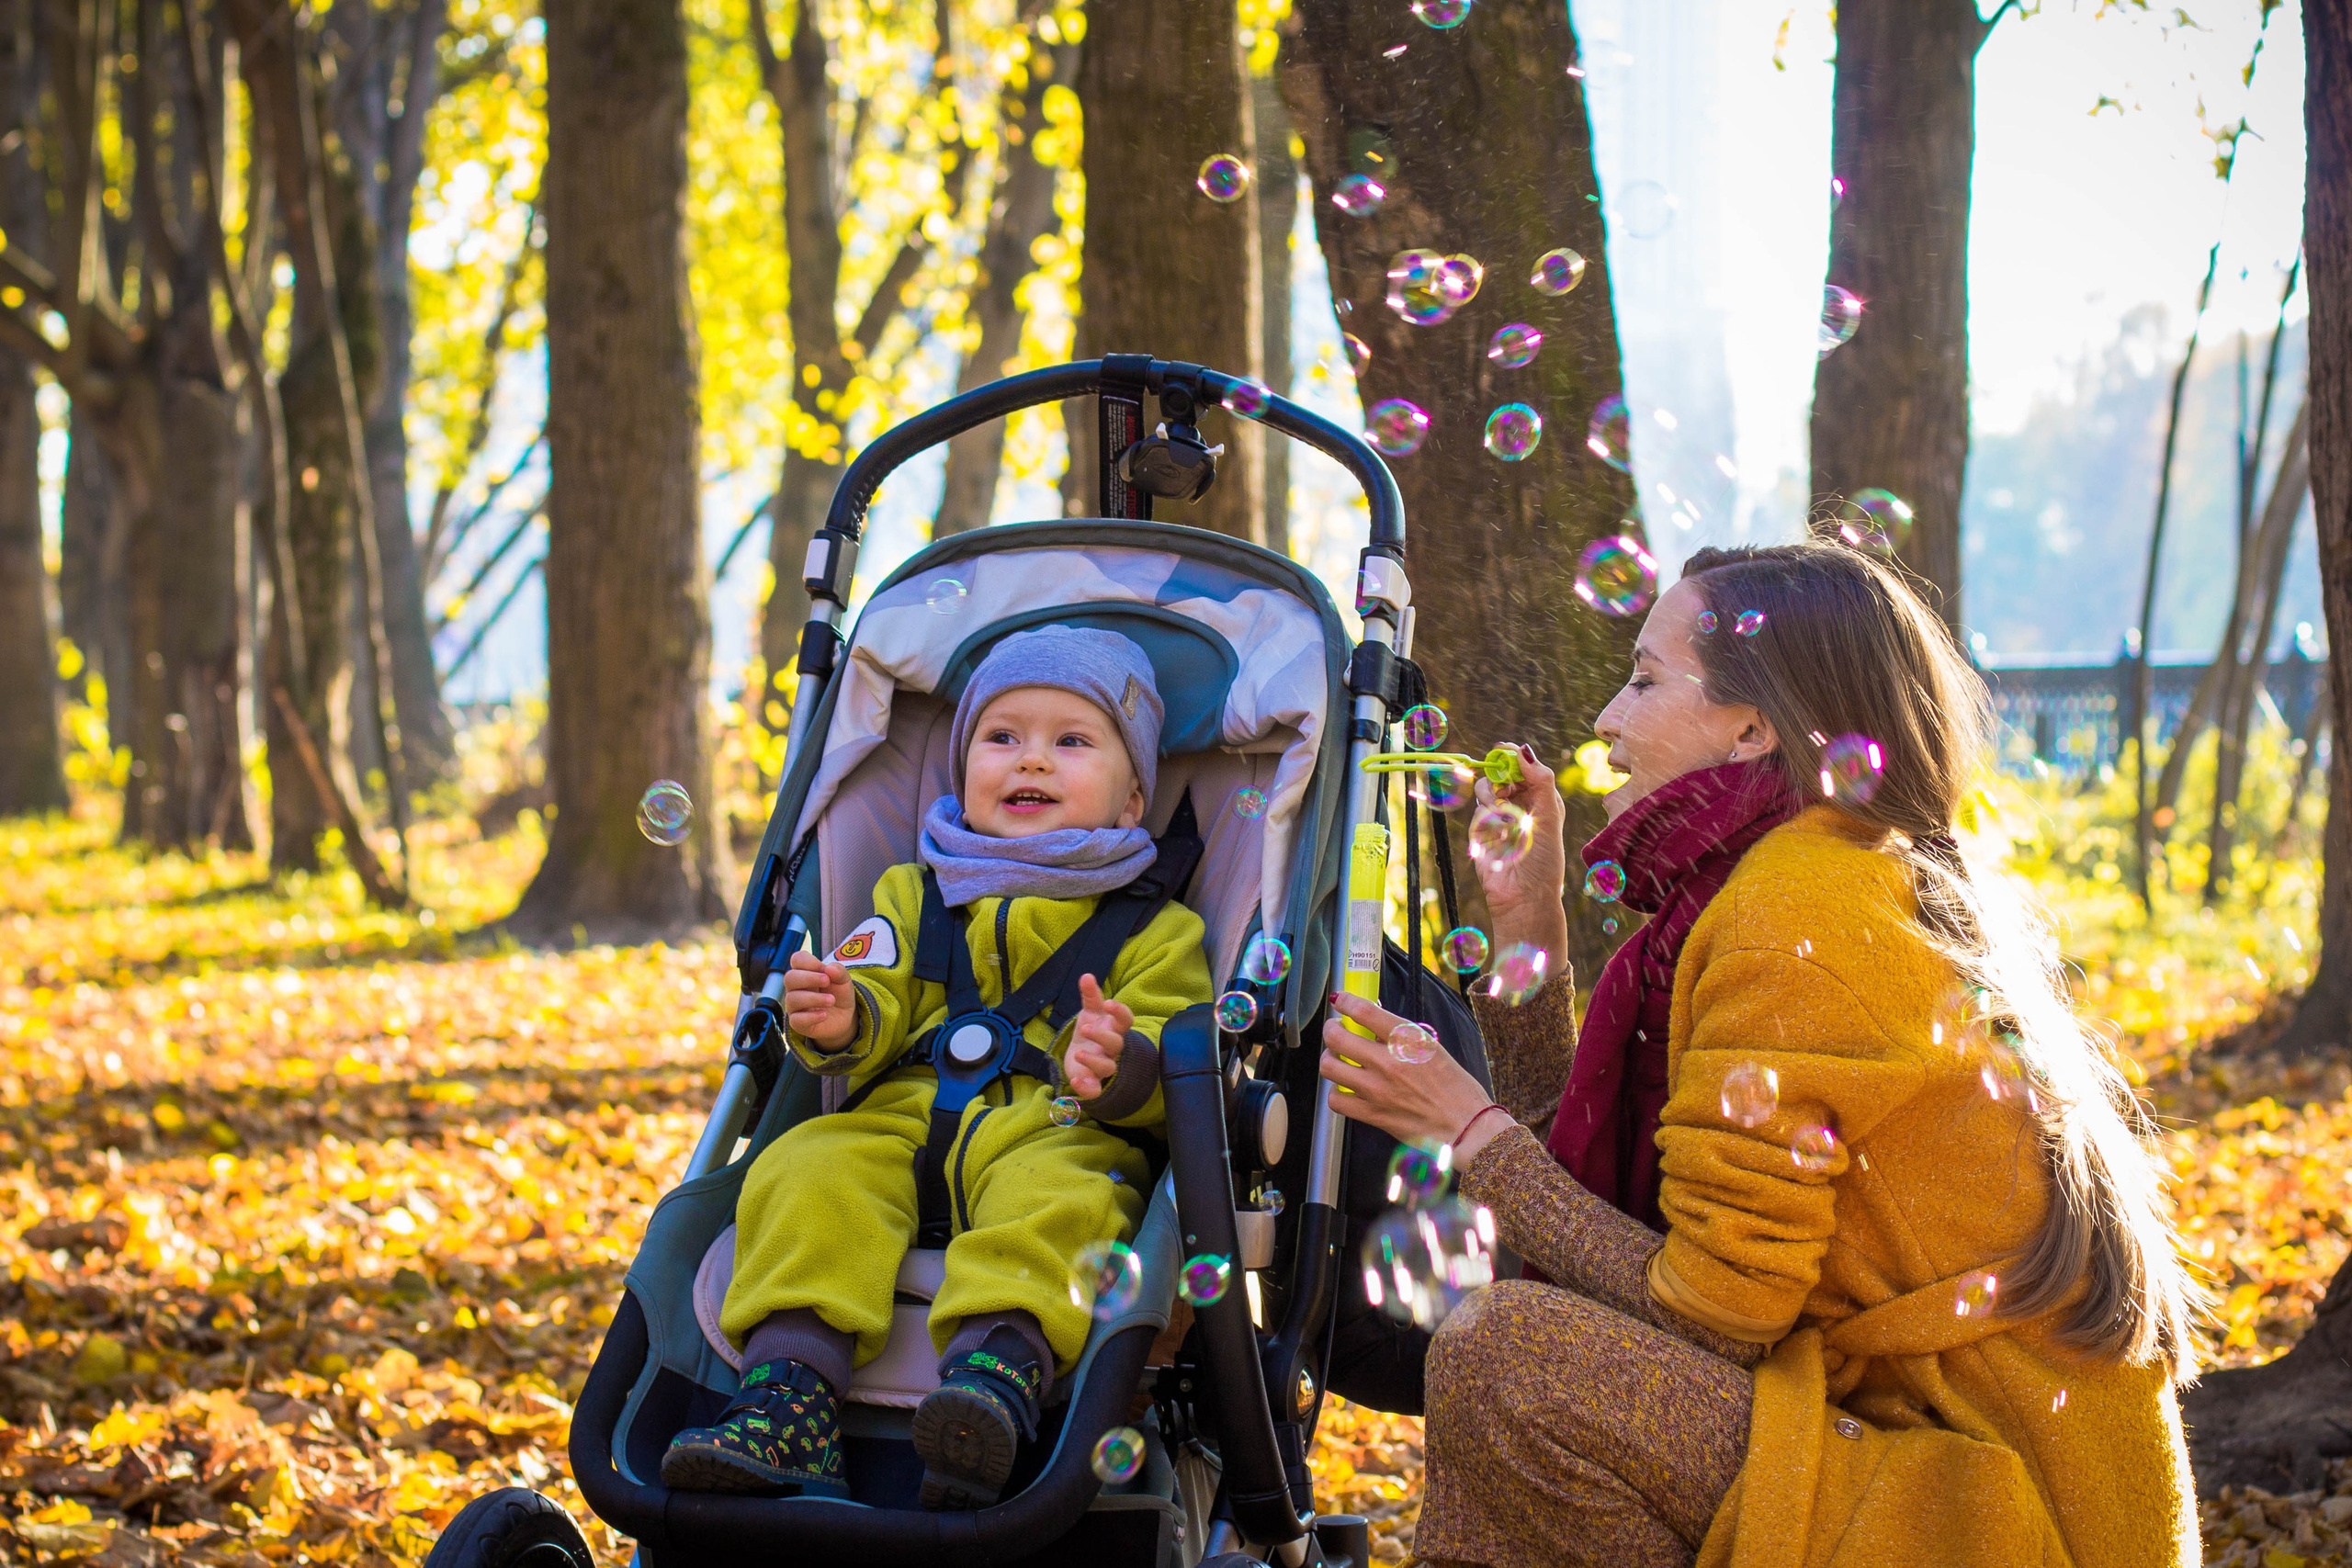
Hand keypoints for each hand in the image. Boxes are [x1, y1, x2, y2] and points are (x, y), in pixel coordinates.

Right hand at [783, 950, 857, 1049]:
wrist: (845, 1017)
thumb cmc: (839, 994)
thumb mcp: (844, 980)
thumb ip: (839, 971)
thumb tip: (829, 969)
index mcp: (805, 972)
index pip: (796, 959)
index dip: (809, 962)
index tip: (824, 969)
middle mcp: (796, 988)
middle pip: (789, 977)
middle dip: (809, 978)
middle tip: (827, 982)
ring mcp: (795, 1006)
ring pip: (793, 999)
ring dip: (814, 998)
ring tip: (831, 1000)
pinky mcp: (798, 1023)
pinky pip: (796, 1020)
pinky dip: (811, 1017)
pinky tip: (824, 1014)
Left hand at [1064, 973, 1132, 1100]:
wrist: (1079, 1056)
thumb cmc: (1091, 1030)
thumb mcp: (1090, 1012)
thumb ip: (1090, 995)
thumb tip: (1086, 975)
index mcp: (1114, 1028)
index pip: (1125, 1020)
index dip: (1119, 1012)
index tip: (1108, 1003)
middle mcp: (1111, 1048)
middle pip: (1116, 1043)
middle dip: (1102, 1036)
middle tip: (1085, 1028)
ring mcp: (1103, 1066)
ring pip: (1108, 1067)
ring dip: (1094, 1061)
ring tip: (1079, 1053)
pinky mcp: (1093, 1082)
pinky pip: (1095, 1089)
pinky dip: (1087, 1087)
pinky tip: (1076, 1079)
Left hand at [1319, 993, 1511, 1163]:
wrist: (1465, 1125)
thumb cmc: (1455, 1086)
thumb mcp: (1432, 1047)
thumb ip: (1400, 1035)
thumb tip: (1371, 1023)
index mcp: (1407, 1040)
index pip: (1364, 1011)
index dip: (1346, 1002)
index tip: (1341, 1000)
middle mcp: (1388, 1062)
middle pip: (1337, 1037)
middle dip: (1331, 1029)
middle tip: (1336, 1030)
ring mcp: (1377, 1090)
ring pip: (1330, 1066)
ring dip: (1330, 1058)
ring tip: (1338, 1058)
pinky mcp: (1373, 1114)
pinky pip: (1336, 1099)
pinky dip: (1337, 1091)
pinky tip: (1346, 1088)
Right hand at [1472, 743, 1570, 969]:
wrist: (1523, 896)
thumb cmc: (1544, 860)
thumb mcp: (1551, 816)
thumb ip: (1540, 781)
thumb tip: (1524, 749)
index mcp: (1541, 799)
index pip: (1525, 767)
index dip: (1514, 757)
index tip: (1504, 749)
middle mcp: (1520, 804)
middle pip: (1502, 773)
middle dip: (1498, 773)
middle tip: (1501, 780)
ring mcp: (1498, 816)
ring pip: (1485, 789)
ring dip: (1491, 796)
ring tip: (1503, 815)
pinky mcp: (1480, 830)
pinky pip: (1477, 810)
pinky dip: (1485, 817)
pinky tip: (1497, 834)